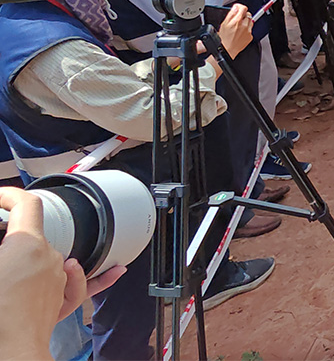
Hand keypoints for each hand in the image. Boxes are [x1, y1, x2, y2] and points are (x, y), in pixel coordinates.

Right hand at [0, 188, 124, 359]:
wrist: (10, 352)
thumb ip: (1, 245)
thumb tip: (4, 238)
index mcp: (27, 245)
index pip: (26, 205)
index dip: (11, 195)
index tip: (2, 196)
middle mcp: (51, 258)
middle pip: (35, 234)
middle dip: (14, 237)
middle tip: (1, 249)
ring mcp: (60, 279)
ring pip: (51, 257)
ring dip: (33, 258)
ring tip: (10, 274)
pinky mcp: (63, 298)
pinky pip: (82, 283)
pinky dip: (93, 276)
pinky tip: (115, 269)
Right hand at [218, 3, 253, 58]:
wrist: (227, 50)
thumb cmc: (224, 38)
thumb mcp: (224, 24)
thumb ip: (231, 14)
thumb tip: (236, 7)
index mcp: (237, 21)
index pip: (244, 8)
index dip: (240, 7)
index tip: (238, 9)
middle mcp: (244, 25)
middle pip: (248, 14)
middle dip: (243, 15)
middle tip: (237, 19)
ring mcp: (248, 31)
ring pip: (250, 21)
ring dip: (246, 22)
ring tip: (238, 27)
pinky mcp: (250, 36)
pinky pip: (250, 29)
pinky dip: (246, 29)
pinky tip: (240, 33)